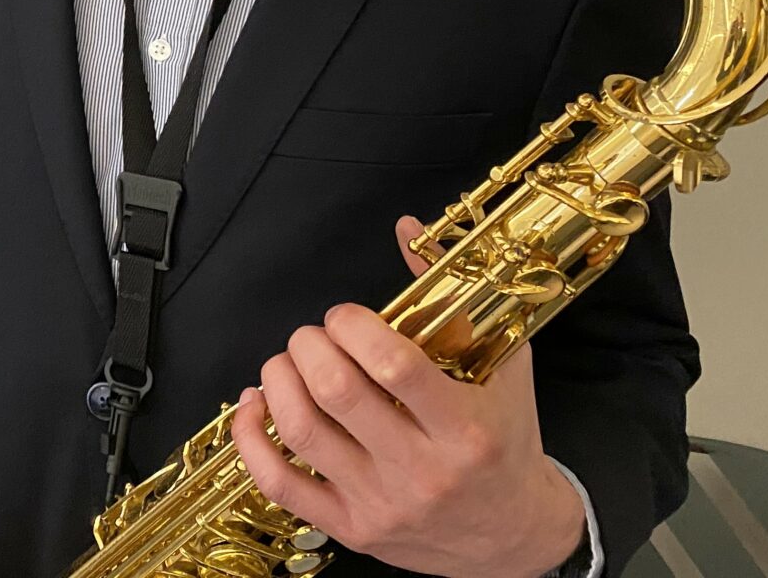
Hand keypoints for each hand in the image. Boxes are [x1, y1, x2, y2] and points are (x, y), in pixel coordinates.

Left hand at [231, 215, 586, 577]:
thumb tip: (408, 229)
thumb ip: (454, 295)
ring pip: (302, 432)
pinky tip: (254, 406)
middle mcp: (422, 471)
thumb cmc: (506, 442)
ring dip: (277, 380)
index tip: (345, 317)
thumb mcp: (501, 365)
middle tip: (313, 336)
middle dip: (308, 346)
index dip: (352, 325)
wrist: (517, 537)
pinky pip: (280, 485)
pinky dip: (250, 439)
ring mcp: (383, 504)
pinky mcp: (352, 530)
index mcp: (465, 428)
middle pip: (336, 393)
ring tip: (286, 361)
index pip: (392, 364)